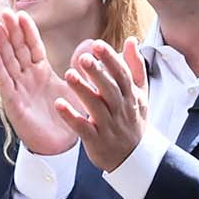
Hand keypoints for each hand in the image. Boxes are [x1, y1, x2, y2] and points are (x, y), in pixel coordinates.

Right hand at [0, 9, 79, 155]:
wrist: (62, 144)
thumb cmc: (67, 115)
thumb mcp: (77, 86)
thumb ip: (81, 66)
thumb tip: (90, 46)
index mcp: (41, 71)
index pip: (32, 46)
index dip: (26, 30)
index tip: (20, 12)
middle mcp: (26, 78)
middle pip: (16, 49)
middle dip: (10, 31)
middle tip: (3, 11)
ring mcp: (18, 89)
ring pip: (8, 62)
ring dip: (1, 44)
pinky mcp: (14, 103)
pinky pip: (5, 83)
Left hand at [59, 38, 150, 174]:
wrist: (134, 157)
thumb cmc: (133, 121)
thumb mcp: (140, 94)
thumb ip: (135, 67)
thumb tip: (131, 41)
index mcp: (130, 96)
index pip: (122, 75)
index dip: (110, 60)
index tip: (97, 45)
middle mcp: (121, 110)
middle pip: (110, 89)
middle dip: (97, 73)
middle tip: (83, 58)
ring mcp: (109, 126)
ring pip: (96, 107)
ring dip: (82, 91)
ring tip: (69, 75)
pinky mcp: (96, 141)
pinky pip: (83, 128)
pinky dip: (71, 117)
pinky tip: (59, 104)